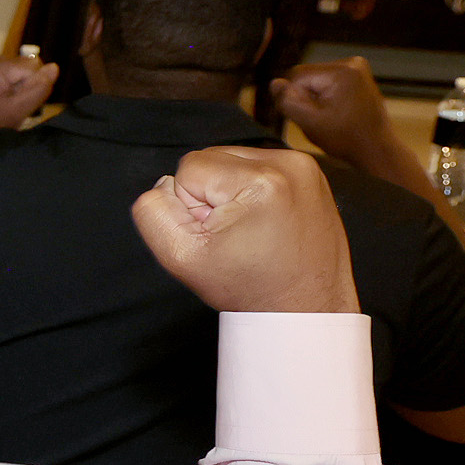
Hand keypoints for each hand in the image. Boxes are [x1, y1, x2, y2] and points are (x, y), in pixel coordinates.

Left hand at [0, 51, 58, 131]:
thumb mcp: (18, 110)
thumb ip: (39, 88)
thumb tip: (54, 67)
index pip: (34, 65)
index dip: (32, 86)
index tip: (19, 102)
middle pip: (23, 65)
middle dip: (22, 84)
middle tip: (9, 104)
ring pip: (14, 68)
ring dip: (13, 84)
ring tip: (0, 103)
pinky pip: (2, 69)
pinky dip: (3, 82)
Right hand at [131, 146, 357, 313]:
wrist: (304, 307)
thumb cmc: (249, 287)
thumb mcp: (180, 256)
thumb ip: (152, 210)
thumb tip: (166, 184)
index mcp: (261, 181)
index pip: (189, 168)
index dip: (191, 206)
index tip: (219, 237)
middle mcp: (289, 164)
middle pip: (212, 157)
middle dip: (212, 195)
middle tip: (234, 235)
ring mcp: (305, 166)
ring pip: (233, 159)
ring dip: (231, 191)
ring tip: (251, 229)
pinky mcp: (311, 173)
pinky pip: (258, 166)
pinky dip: (252, 190)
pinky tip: (265, 220)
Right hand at [274, 57, 403, 171]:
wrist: (376, 148)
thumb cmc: (346, 138)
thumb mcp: (309, 122)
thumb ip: (287, 101)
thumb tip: (275, 84)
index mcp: (341, 71)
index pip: (296, 76)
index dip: (294, 97)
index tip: (307, 116)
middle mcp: (352, 63)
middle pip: (306, 76)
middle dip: (307, 97)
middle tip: (320, 119)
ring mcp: (357, 68)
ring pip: (315, 79)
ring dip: (315, 97)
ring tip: (330, 117)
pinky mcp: (358, 75)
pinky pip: (327, 81)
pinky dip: (326, 96)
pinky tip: (336, 111)